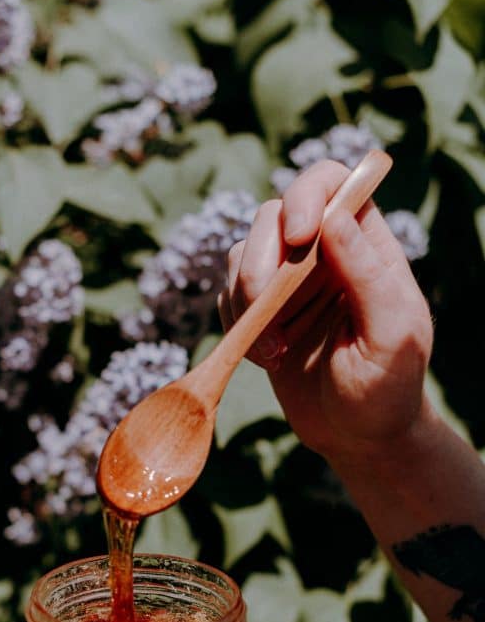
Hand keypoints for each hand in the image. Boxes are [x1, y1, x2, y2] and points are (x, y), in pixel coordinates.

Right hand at [218, 159, 433, 465]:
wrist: (358, 437)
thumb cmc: (388, 389)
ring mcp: (288, 280)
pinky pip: (227, 292)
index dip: (307, 195)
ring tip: (273, 351)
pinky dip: (235, 323)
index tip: (299, 237)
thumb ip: (369, 274)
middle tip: (267, 314)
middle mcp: (325, 252)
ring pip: (242, 252)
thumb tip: (335, 217)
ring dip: (246, 301)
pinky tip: (265, 358)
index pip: (333, 183)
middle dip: (261, 263)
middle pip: (273, 214)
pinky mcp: (260, 310)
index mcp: (368, 245)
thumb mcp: (394, 335)